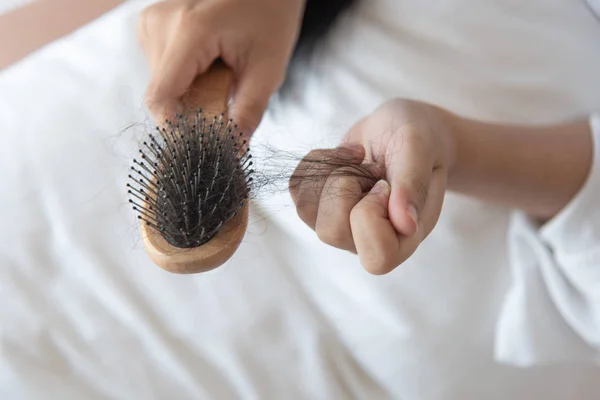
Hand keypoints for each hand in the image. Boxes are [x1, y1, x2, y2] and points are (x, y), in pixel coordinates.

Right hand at [137, 0, 304, 133]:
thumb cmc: (271, 17)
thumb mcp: (269, 69)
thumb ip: (249, 112)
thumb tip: (232, 151)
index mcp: (189, 31)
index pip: (161, 98)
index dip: (176, 129)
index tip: (201, 143)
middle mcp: (160, 23)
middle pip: (162, 95)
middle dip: (192, 110)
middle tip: (227, 98)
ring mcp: (152, 23)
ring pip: (161, 86)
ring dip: (190, 94)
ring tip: (221, 74)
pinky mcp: (152, 27)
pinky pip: (163, 72)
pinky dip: (186, 80)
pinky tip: (208, 65)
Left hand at [290, 99, 456, 274]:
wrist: (400, 127)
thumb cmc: (420, 139)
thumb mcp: (420, 148)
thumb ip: (413, 184)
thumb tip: (405, 225)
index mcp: (405, 236)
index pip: (377, 258)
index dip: (370, 216)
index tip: (383, 184)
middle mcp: (369, 239)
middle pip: (330, 233)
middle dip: (344, 187)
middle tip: (371, 169)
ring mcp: (341, 225)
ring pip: (306, 212)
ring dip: (330, 172)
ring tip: (360, 159)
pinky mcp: (319, 206)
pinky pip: (297, 189)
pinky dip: (316, 161)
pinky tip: (344, 155)